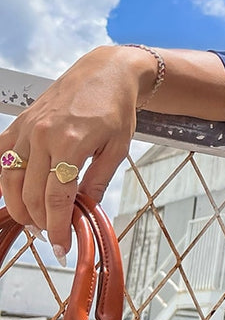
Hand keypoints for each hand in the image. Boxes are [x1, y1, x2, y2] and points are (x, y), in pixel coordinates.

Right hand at [0, 47, 143, 256]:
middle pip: (30, 194)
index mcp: (70, 142)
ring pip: (9, 180)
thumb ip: (97, 181)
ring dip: (19, 207)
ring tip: (36, 221)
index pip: (56, 198)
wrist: (105, 72)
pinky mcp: (18, 124)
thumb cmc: (116, 108)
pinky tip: (16, 196)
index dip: (57, 228)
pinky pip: (0, 158)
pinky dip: (3, 181)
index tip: (61, 247)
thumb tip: (84, 211)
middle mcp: (41, 135)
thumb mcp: (118, 149)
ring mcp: (26, 129)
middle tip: (52, 236)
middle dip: (39, 222)